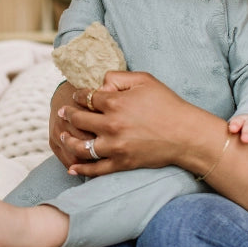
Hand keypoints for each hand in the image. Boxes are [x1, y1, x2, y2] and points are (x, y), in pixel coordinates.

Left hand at [58, 71, 205, 176]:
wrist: (186, 134)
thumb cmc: (167, 104)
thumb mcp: (145, 80)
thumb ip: (119, 77)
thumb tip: (100, 83)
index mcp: (115, 103)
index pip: (87, 97)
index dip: (78, 95)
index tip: (76, 96)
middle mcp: (111, 125)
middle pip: (79, 120)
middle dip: (68, 114)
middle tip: (62, 113)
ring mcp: (115, 146)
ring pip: (81, 146)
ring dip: (68, 141)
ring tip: (63, 137)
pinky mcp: (122, 163)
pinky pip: (96, 169)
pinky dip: (81, 169)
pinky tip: (72, 167)